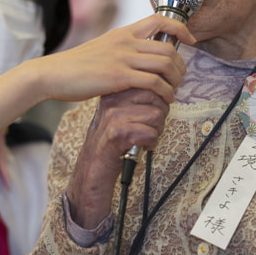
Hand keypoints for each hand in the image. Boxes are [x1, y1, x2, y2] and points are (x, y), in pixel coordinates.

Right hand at [35, 14, 195, 102]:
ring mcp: (122, 58)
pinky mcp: (118, 76)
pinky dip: (165, 92)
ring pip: (165, 63)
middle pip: (168, 47)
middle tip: (180, 78)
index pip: (159, 20)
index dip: (180, 28)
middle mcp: (125, 42)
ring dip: (176, 79)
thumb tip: (138, 57)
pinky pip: (153, 82)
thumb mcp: (102, 49)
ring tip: (174, 90)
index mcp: (122, 33)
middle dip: (181, 65)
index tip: (190, 40)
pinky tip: (165, 99)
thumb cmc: (75, 66)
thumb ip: (121, 50)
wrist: (52, 74)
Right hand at [66, 88, 169, 228]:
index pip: (149, 85)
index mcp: (114, 93)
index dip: (157, 102)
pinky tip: (139, 147)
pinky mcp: (119, 133)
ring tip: (142, 138)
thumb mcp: (118, 114)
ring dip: (156, 131)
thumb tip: (163, 91)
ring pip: (157, 116)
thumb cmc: (110, 142)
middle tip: (147, 129)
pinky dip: (151, 144)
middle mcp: (113, 101)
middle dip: (159, 116)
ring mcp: (114, 116)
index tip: (150, 114)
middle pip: (156, 98)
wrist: (93, 169)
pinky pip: (151, 134)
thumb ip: (134, 100)